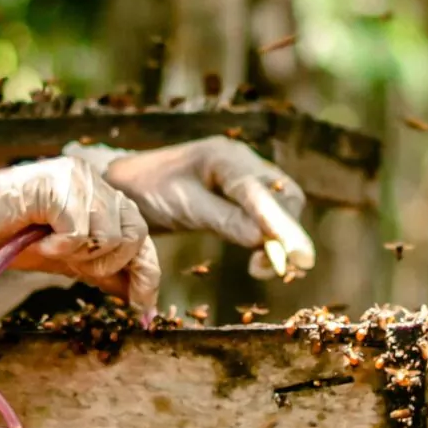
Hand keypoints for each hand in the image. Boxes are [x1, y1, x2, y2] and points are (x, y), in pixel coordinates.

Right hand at [0, 160, 158, 310]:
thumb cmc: (5, 238)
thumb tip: (135, 295)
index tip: (143, 311)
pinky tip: (37, 240)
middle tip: (72, 267)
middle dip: (107, 264)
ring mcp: (75, 178)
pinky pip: (80, 234)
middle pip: (135, 233)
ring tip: (47, 247)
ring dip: (78, 256)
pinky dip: (58, 248)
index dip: (147, 272)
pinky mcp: (57, 186)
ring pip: (110, 235)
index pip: (140, 231)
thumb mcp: (62, 258)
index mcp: (96, 190)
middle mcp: (90, 177)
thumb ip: (98, 268)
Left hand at [69, 137, 316, 281]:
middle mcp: (243, 162)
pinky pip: (268, 214)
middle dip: (287, 233)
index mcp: (225, 158)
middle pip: (285, 197)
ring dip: (281, 239)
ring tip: (262, 268)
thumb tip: (263, 240)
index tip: (301, 257)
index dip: (284, 226)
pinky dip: (270, 238)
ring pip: (282, 207)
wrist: (127, 182)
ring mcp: (245, 175)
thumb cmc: (148, 190)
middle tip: (278, 269)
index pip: (263, 194)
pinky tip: (259, 259)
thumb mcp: (183, 207)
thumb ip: (224, 220)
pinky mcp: (242, 194)